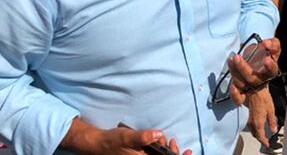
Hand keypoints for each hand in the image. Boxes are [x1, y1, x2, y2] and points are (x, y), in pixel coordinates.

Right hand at [67, 124, 190, 154]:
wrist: (99, 144)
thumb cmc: (112, 141)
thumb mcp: (127, 137)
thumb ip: (142, 137)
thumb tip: (158, 134)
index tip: (187, 152)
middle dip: (173, 153)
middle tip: (174, 142)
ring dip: (167, 151)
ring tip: (167, 141)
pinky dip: (161, 149)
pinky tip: (161, 142)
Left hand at [227, 37, 280, 105]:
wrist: (258, 71)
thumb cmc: (263, 58)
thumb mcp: (272, 50)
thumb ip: (273, 44)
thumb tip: (266, 43)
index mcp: (270, 72)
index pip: (272, 70)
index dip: (269, 66)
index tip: (266, 59)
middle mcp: (261, 81)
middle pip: (253, 78)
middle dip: (244, 68)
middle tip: (237, 57)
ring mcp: (251, 88)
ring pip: (242, 83)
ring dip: (235, 73)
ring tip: (230, 60)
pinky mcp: (243, 95)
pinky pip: (239, 98)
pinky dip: (235, 94)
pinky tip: (232, 86)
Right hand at [245, 88, 277, 147]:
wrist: (255, 90)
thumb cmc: (263, 98)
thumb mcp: (271, 110)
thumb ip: (272, 122)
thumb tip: (274, 130)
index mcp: (258, 122)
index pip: (260, 136)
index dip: (264, 142)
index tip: (268, 144)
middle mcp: (252, 122)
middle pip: (256, 135)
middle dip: (261, 139)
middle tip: (266, 142)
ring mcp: (250, 119)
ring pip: (253, 131)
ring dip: (257, 135)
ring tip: (263, 137)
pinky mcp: (249, 116)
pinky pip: (251, 127)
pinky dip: (255, 130)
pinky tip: (259, 128)